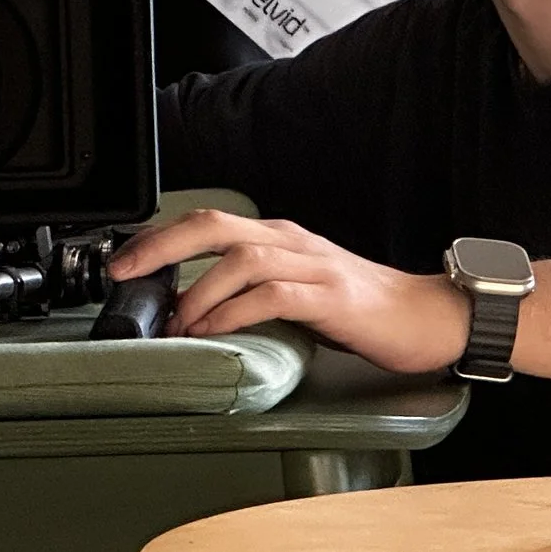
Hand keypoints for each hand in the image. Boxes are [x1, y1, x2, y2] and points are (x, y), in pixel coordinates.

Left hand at [106, 209, 468, 374]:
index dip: (161, 237)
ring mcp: (312, 266)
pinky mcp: (331, 297)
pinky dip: (234, 311)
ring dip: (197, 291)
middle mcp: (291, 242)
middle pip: (214, 226)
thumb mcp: (297, 290)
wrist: (426, 315)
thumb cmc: (360, 307)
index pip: (209, 223)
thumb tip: (191, 309)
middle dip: (161, 246)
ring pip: (240, 259)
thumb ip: (251, 291)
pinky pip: (272, 295)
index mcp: (280, 238)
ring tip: (175, 322)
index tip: (124, 261)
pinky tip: (215, 329)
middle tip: (125, 272)